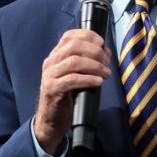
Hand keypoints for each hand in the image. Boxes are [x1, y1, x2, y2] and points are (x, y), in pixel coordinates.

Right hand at [33, 29, 110, 153]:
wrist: (52, 120)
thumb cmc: (67, 96)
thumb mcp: (75, 75)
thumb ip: (85, 62)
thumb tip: (105, 53)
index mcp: (56, 55)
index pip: (70, 36)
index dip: (88, 36)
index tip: (102, 43)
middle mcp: (51, 62)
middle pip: (74, 46)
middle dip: (95, 51)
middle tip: (107, 61)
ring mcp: (49, 75)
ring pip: (73, 61)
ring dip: (94, 66)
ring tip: (106, 73)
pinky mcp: (52, 89)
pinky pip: (71, 79)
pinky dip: (88, 79)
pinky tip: (98, 82)